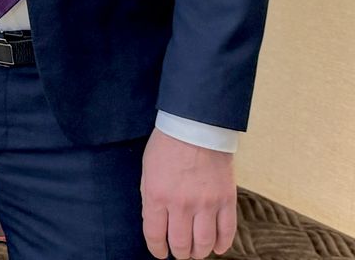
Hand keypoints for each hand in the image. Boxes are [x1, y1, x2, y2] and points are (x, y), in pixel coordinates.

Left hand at [141, 128, 237, 257]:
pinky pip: (227, 232)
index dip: (157, 249)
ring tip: (196, 252)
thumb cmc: (167, 147)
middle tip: (180, 253)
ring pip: (204, 243)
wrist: (196, 128)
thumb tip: (156, 224)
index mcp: (158, 195)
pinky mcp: (226, 201)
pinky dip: (223, 245)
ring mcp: (206, 204)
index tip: (160, 253)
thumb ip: (151, 199)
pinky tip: (217, 248)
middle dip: (179, 253)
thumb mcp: (148, 172)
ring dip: (199, 252)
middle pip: (181, 244)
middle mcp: (182, 204)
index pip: (155, 235)